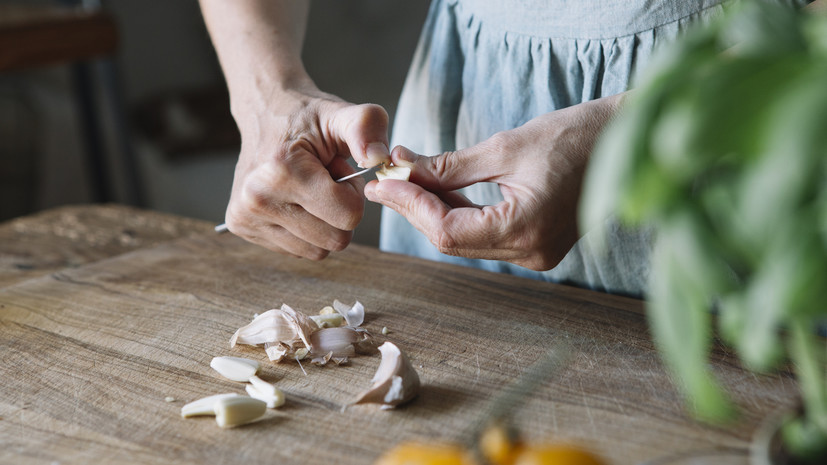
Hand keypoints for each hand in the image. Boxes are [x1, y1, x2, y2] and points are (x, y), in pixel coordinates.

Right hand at [225, 89, 390, 259]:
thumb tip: (379, 158)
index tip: (338, 170)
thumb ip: (367, 128)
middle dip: (341, 211)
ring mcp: (246, 217)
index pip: (348, 216)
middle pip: (336, 239)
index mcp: (281, 171)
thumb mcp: (342, 114)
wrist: (265, 112)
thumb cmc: (307, 117)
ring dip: (324, 223)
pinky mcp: (242, 227)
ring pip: (318, 251)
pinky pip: (298, 250)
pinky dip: (306, 230)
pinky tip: (295, 200)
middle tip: (325, 180)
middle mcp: (256, 199)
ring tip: (310, 188)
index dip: (354, 193)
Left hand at [364, 95, 621, 270]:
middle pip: (452, 239)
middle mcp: (530, 253)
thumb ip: (449, 167)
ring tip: (407, 177)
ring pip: (465, 239)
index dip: (409, 206)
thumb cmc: (573, 136)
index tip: (383, 181)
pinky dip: (459, 213)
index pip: (447, 231)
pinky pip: (484, 235)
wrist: (623, 141)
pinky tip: (438, 189)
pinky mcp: (536, 244)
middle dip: (415, 207)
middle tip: (388, 176)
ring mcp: (535, 253)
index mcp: (525, 230)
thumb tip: (403, 170)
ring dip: (433, 209)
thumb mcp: (505, 147)